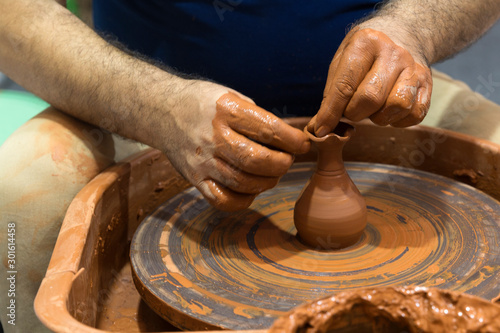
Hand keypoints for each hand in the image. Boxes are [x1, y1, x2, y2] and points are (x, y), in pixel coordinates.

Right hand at [163, 81, 309, 210]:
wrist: (162, 110)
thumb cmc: (203, 102)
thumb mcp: (231, 95)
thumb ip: (257, 117)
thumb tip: (288, 140)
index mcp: (226, 110)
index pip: (269, 130)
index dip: (293, 141)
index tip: (302, 143)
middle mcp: (213, 137)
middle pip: (258, 161)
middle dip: (282, 164)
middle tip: (287, 160)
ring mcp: (202, 161)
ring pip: (244, 183)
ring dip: (267, 182)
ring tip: (271, 173)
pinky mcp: (194, 178)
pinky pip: (223, 200)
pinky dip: (243, 200)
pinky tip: (250, 188)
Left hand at [310, 27, 432, 136]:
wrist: (403, 32)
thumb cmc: (365, 52)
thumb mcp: (342, 58)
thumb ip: (332, 91)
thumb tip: (321, 126)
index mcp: (366, 43)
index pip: (344, 85)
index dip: (331, 112)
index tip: (321, 130)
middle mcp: (394, 53)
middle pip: (370, 98)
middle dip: (354, 113)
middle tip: (351, 111)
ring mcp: (414, 68)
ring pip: (396, 106)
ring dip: (378, 117)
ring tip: (372, 109)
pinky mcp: (428, 84)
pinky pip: (414, 114)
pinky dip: (398, 121)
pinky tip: (388, 111)